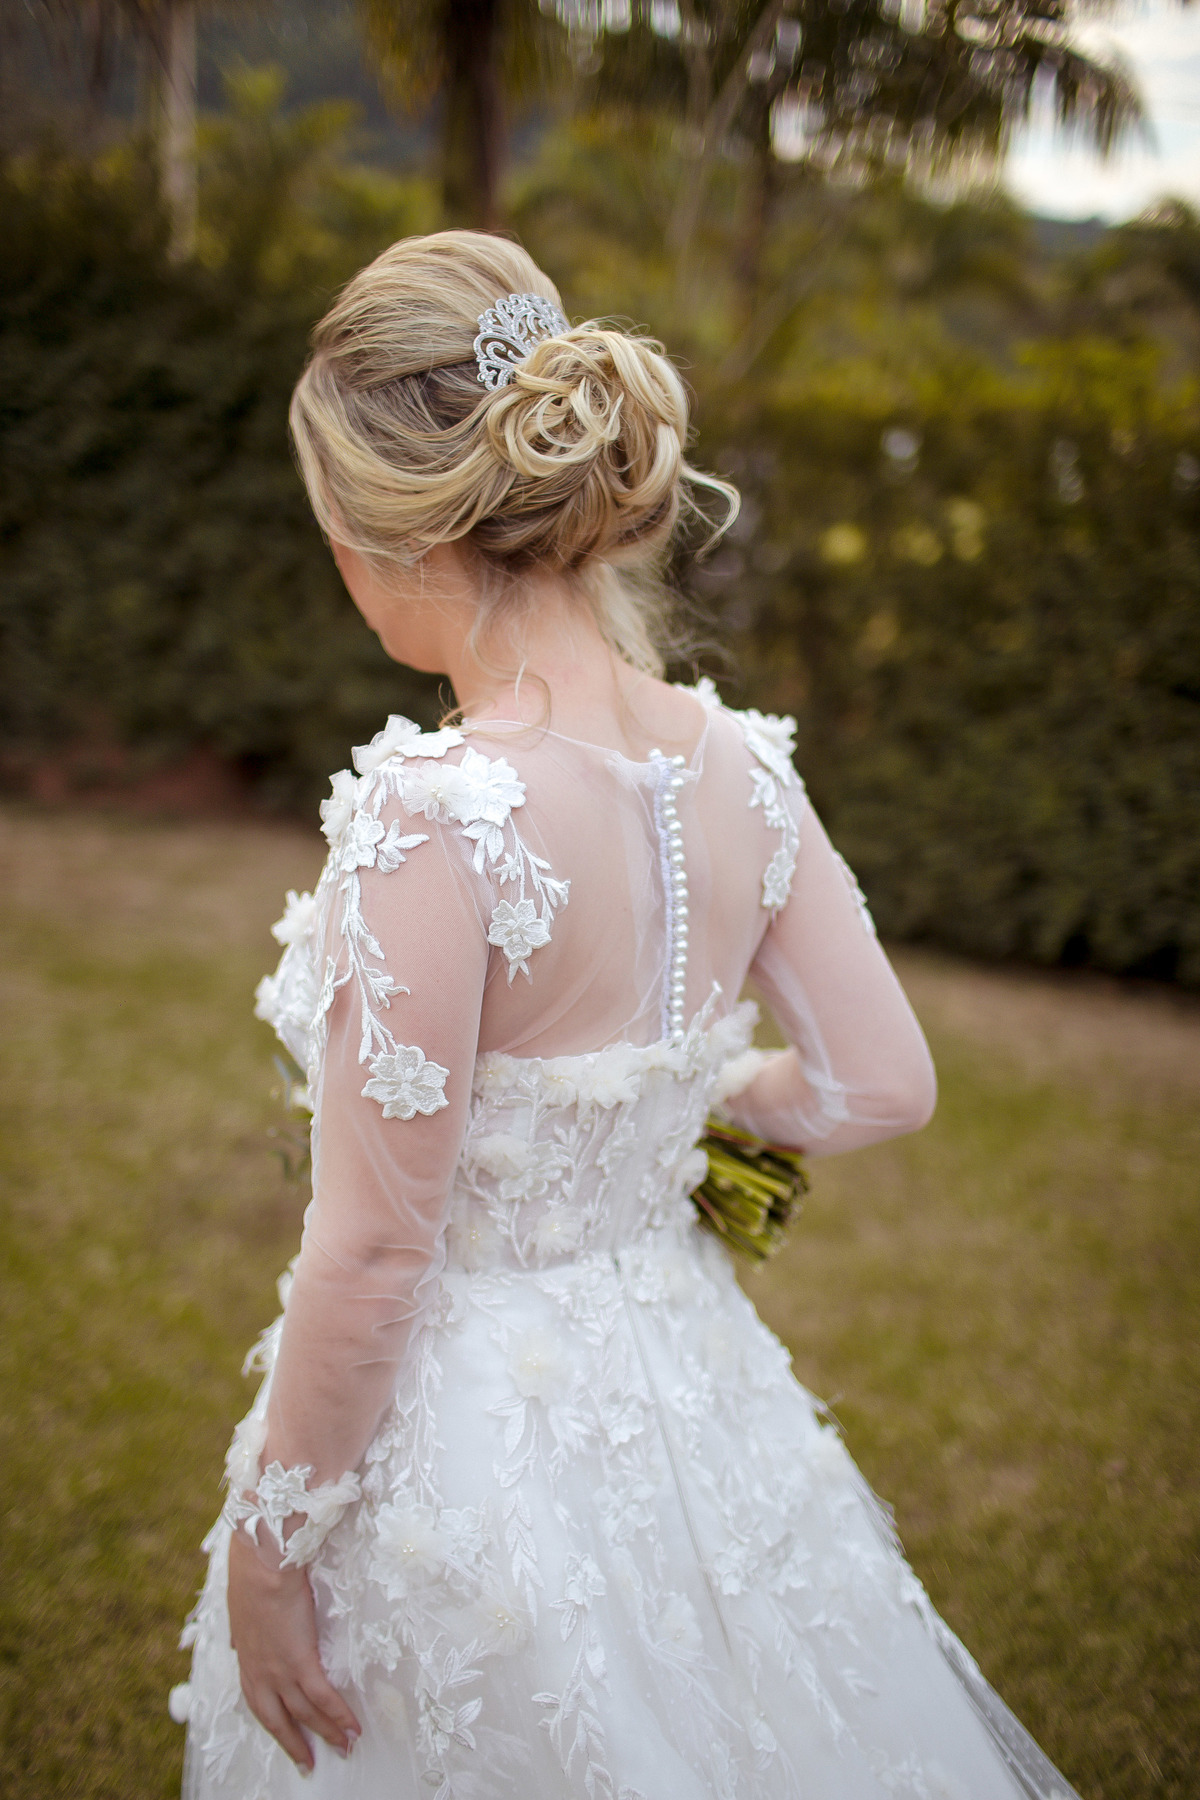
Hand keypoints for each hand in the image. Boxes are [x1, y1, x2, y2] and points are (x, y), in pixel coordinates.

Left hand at [227, 1524, 360, 1771]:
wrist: (262, 1563)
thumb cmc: (253, 1575)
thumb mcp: (241, 1611)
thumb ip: (245, 1632)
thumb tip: (239, 1642)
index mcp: (247, 1660)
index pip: (258, 1702)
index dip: (274, 1722)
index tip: (286, 1736)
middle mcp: (260, 1672)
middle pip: (278, 1719)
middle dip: (295, 1743)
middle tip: (310, 1763)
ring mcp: (278, 1669)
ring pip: (304, 1713)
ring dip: (326, 1733)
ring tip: (344, 1747)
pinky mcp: (299, 1660)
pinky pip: (322, 1697)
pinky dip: (338, 1715)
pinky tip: (352, 1726)